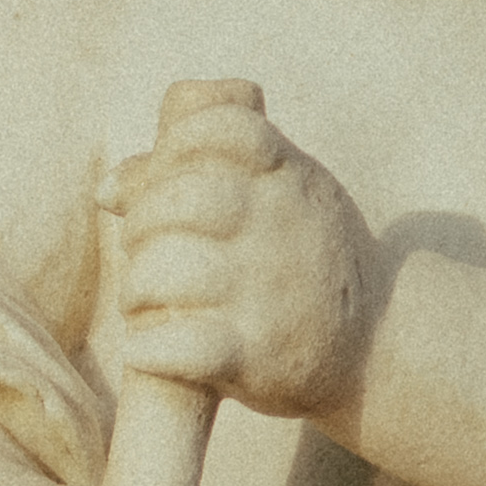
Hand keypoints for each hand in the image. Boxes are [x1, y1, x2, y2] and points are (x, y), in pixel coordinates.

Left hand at [106, 86, 372, 427]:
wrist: (376, 347)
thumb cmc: (309, 265)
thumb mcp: (283, 197)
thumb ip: (206, 173)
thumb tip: (108, 188)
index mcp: (287, 179)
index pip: (223, 129)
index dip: (180, 143)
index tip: (170, 173)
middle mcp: (277, 227)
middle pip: (176, 201)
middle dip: (142, 225)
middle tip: (144, 251)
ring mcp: (265, 292)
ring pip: (163, 272)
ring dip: (136, 289)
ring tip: (144, 302)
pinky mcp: (254, 356)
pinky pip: (176, 347)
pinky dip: (147, 349)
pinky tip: (147, 348)